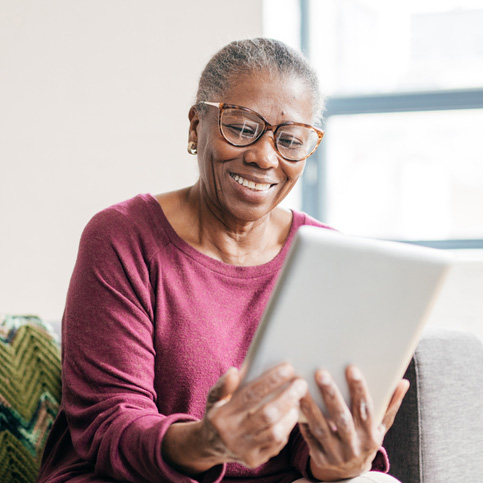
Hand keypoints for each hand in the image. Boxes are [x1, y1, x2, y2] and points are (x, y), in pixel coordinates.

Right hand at [200, 363, 307, 468]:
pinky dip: (287, 428)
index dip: (271, 380)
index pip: (250, 395)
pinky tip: (291, 415)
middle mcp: (232, 434)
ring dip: (290, 414)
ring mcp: (244, 450)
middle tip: (301, 383)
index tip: (288, 368)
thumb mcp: (214, 398)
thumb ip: (223, 385)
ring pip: (275, 432)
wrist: (210, 447)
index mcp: (222, 415)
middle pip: (267, 414)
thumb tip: (234, 371)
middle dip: (288, 397)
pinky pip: (276, 444)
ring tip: (298, 399)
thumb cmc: (218, 414)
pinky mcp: (254, 460)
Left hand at [299, 366, 408, 481]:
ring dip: (310, 406)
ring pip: (321, 428)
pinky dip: (301, 420)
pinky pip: (308, 437)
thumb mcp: (381, 426)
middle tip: (321, 373)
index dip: (360, 389)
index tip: (351, 368)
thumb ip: (390, 404)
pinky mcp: (319, 457)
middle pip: (342, 418)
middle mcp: (354, 446)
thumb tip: (403, 381)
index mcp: (371, 436)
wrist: (351, 473)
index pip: (366, 410)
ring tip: (301, 385)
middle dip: (331, 394)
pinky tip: (294, 402)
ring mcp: (336, 454)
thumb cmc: (366, 439)